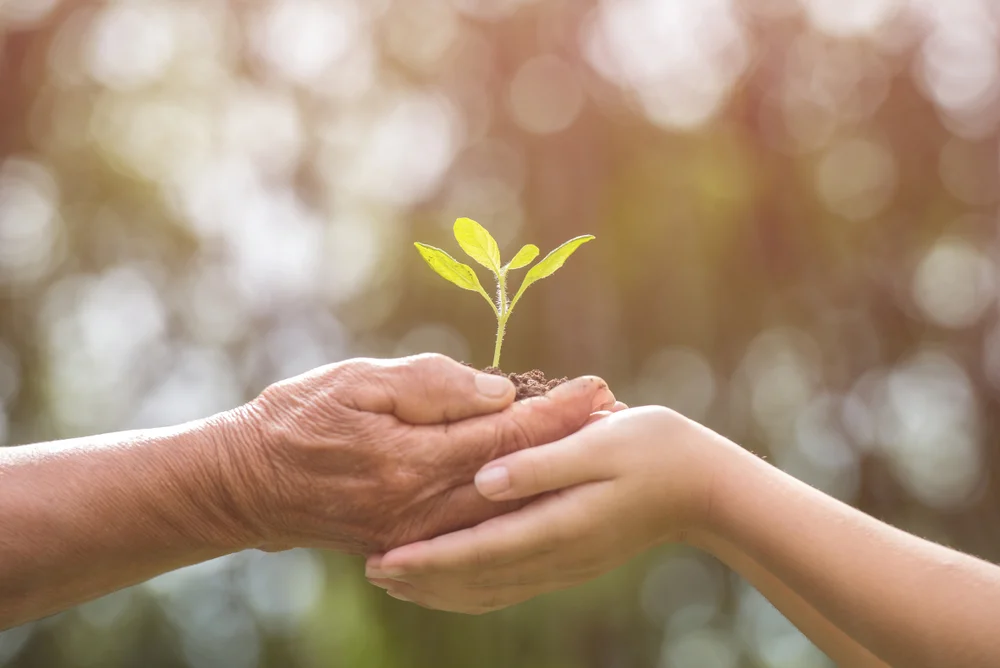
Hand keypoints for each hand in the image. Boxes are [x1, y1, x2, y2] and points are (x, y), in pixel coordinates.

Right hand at [217, 354, 615, 554]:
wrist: (248, 483)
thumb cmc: (299, 418)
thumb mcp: (359, 382)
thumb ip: (431, 387)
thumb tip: (499, 394)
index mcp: (414, 460)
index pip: (505, 436)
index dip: (554, 412)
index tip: (596, 389)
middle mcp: (424, 507)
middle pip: (518, 478)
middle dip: (571, 446)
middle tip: (617, 420)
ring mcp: (419, 533)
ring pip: (506, 509)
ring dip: (554, 479)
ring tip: (594, 451)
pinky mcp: (410, 542)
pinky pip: (478, 533)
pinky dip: (518, 513)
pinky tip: (544, 499)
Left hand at [364, 406, 718, 612]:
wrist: (703, 485)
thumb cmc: (654, 449)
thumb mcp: (599, 442)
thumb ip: (540, 463)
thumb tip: (483, 479)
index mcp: (561, 524)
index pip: (479, 551)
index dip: (428, 560)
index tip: (383, 562)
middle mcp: (558, 555)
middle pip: (477, 580)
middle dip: (423, 580)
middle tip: (373, 573)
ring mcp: (566, 563)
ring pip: (491, 589)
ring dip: (442, 588)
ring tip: (399, 580)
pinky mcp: (572, 560)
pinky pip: (511, 584)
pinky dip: (473, 587)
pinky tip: (453, 579)